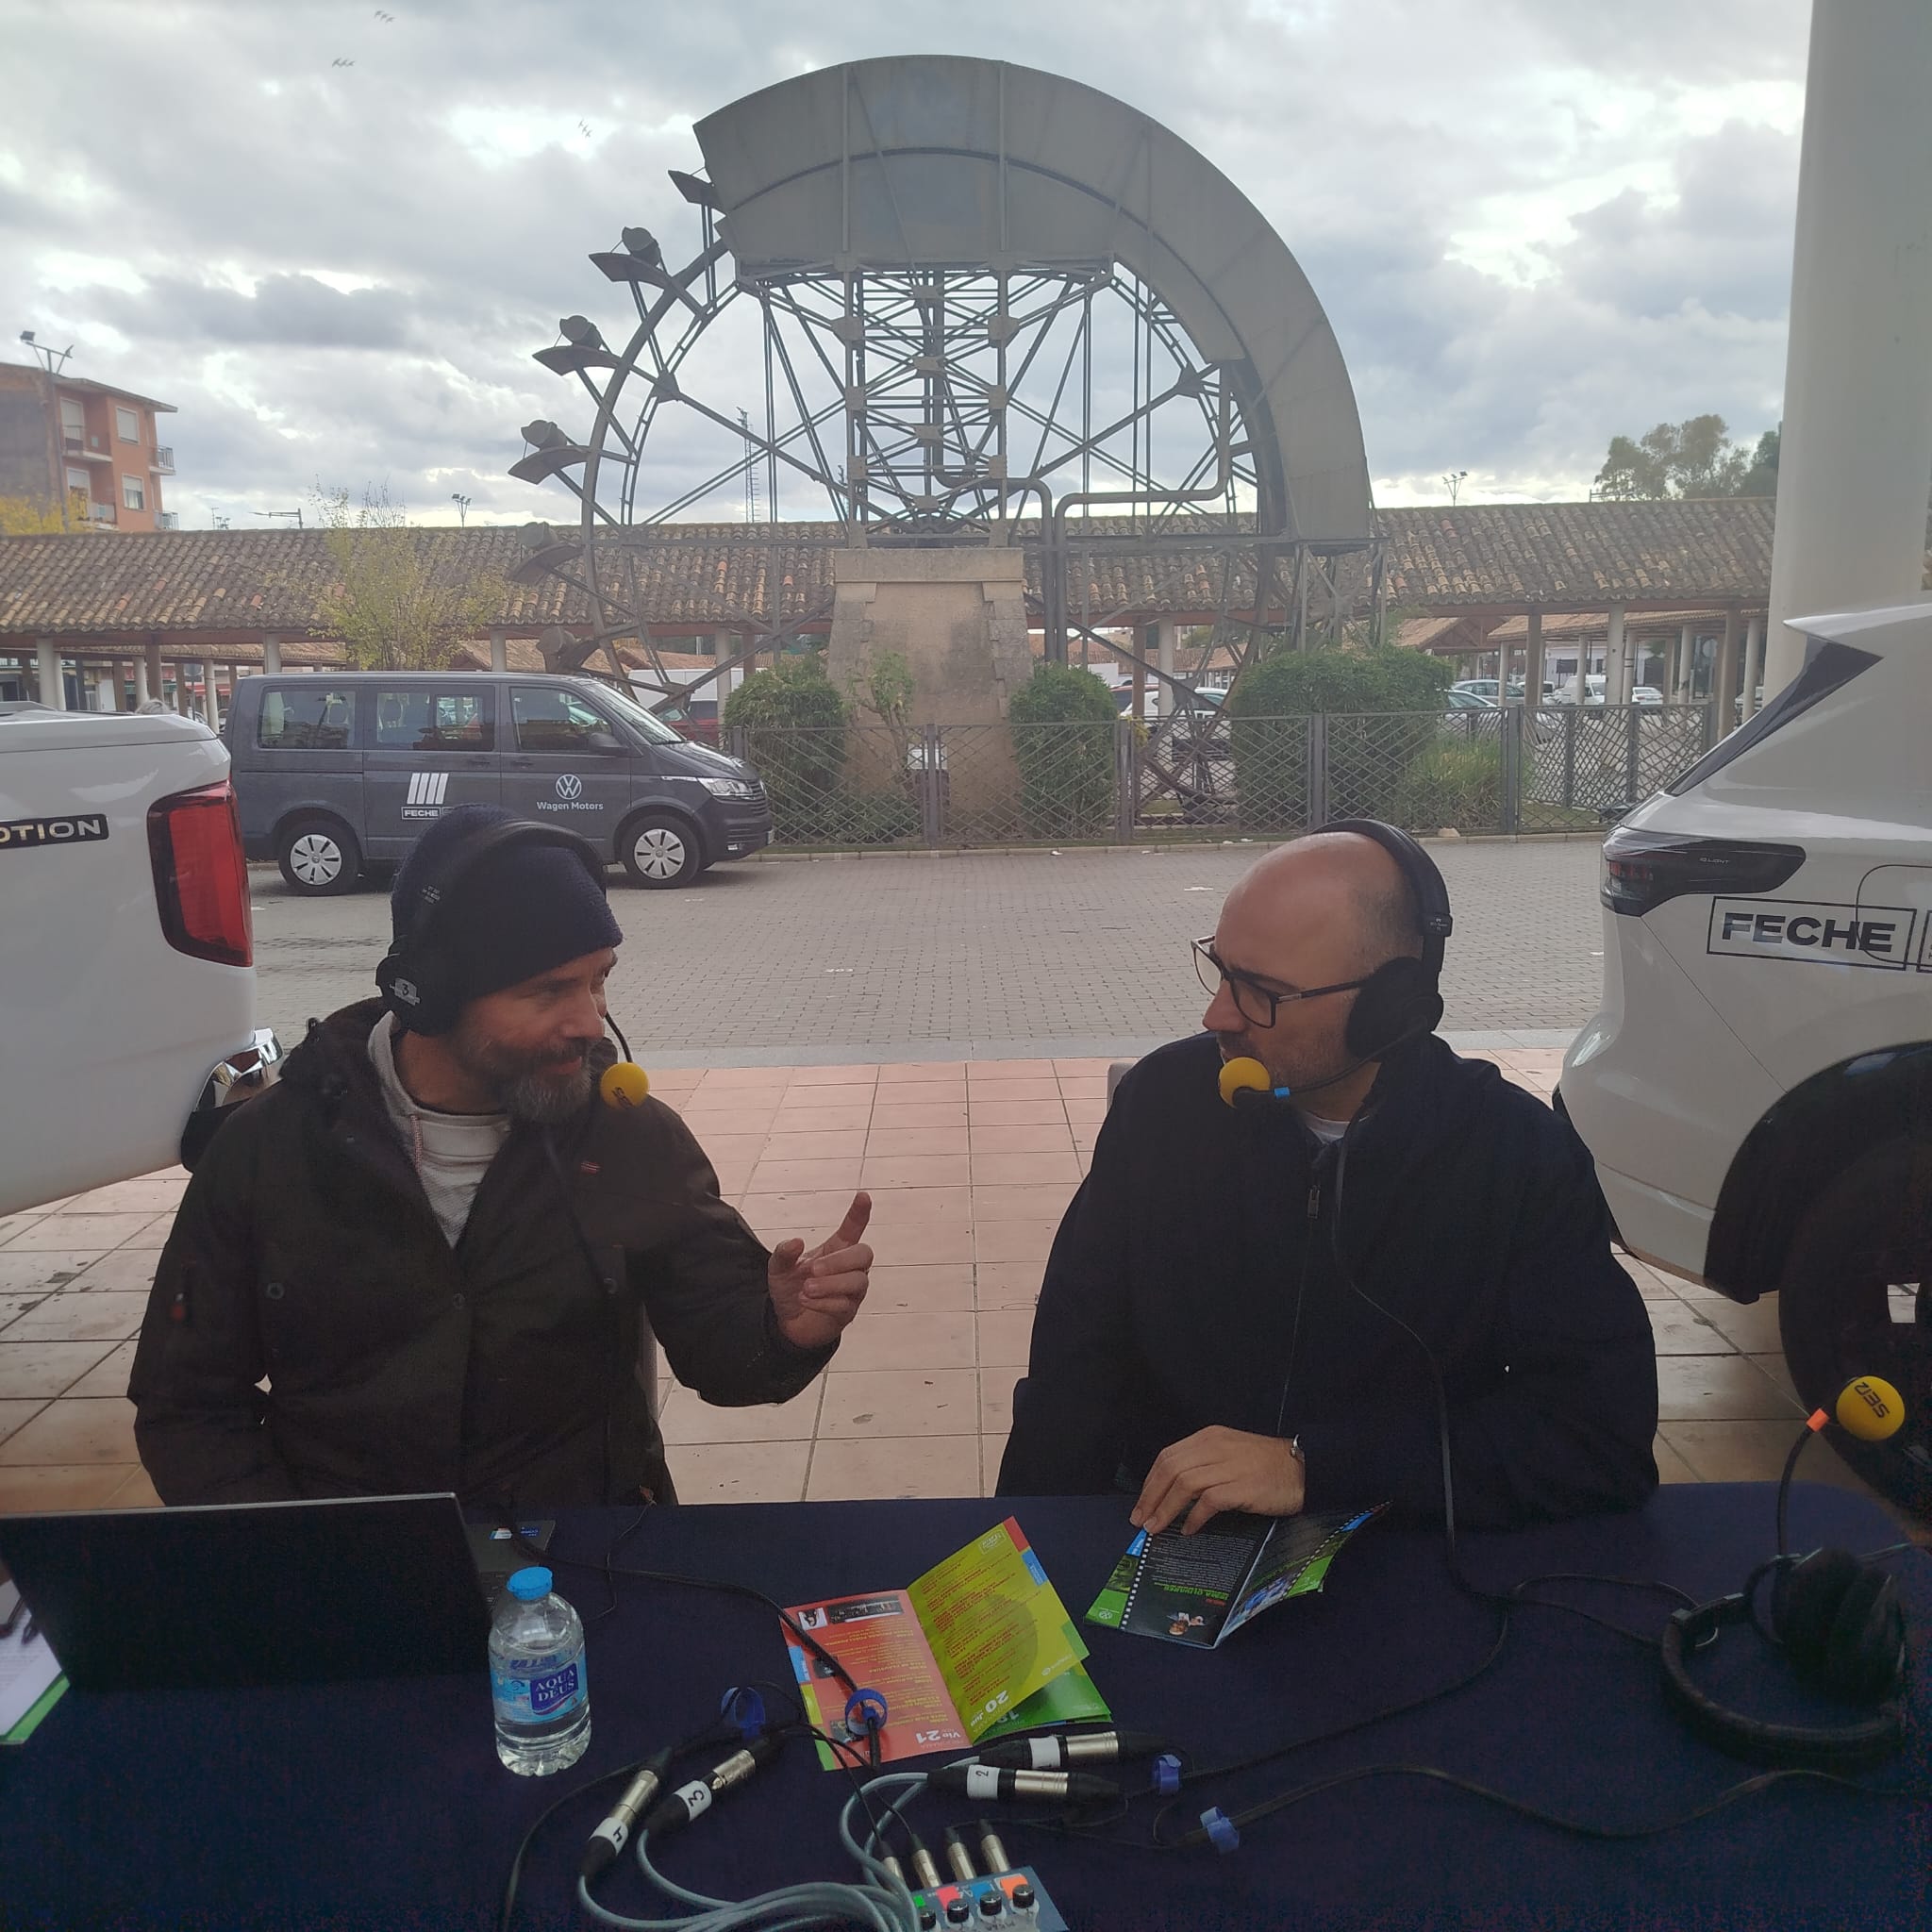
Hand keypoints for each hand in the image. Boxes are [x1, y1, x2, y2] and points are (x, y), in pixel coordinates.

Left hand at [768, 1191, 872, 1351]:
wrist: (787, 1322)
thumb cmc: (791, 1288)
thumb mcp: (778, 1268)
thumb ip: (784, 1253)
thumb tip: (796, 1242)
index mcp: (835, 1250)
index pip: (853, 1229)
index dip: (859, 1214)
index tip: (863, 1196)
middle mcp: (849, 1268)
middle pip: (864, 1254)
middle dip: (840, 1260)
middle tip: (813, 1269)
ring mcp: (852, 1291)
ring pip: (858, 1281)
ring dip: (831, 1284)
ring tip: (806, 1288)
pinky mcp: (847, 1312)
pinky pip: (845, 1305)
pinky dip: (824, 1302)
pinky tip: (807, 1301)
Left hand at [1130, 1427, 1304, 1536]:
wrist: (1303, 1468)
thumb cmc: (1267, 1464)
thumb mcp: (1230, 1454)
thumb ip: (1203, 1465)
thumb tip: (1174, 1492)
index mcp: (1209, 1438)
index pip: (1167, 1457)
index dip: (1150, 1482)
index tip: (1141, 1504)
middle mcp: (1215, 1447)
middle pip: (1170, 1469)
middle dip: (1150, 1497)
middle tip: (1140, 1520)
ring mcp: (1228, 1466)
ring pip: (1183, 1484)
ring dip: (1165, 1509)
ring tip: (1156, 1528)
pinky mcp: (1241, 1487)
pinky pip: (1208, 1501)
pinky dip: (1193, 1517)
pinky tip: (1189, 1530)